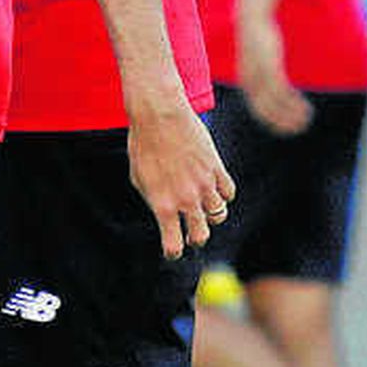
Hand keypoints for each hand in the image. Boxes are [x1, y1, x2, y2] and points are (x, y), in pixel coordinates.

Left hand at [127, 97, 237, 259]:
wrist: (159, 115)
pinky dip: (223, 195)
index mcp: (163, 205)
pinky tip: (213, 188)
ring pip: (219, 215)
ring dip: (211, 216)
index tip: (172, 249)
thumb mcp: (138, 177)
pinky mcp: (217, 168)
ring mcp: (205, 185)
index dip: (173, 251)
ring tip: (201, 207)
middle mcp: (186, 199)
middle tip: (190, 231)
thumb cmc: (142, 145)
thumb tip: (165, 214)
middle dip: (195, 237)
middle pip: (201, 235)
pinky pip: (228, 193)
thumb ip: (154, 200)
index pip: (173, 245)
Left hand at [236, 0, 312, 135]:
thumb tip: (276, 87)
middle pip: (265, 110)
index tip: (288, 129)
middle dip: (282, 122)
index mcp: (247, 82)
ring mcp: (259, 74)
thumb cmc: (258, 41)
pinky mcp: (269, 66)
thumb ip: (265, 75)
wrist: (252, 18)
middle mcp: (250, 81)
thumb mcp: (259, 61)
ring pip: (275, 103)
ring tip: (307, 119)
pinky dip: (293, 103)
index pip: (258, 110)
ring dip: (291, 114)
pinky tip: (305, 108)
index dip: (274, 122)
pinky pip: (282, 91)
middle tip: (300, 128)